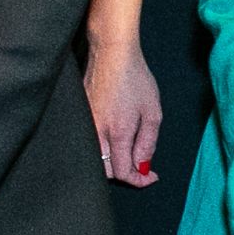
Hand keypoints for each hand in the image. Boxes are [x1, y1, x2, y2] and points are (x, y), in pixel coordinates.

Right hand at [86, 38, 163, 186]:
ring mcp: (86, 124)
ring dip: (112, 165)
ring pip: (95, 159)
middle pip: (106, 171)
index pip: (123, 172)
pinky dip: (101, 151)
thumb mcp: (152, 113)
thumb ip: (147, 144)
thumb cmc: (135, 78)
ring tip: (129, 156)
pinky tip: (114, 142)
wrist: (111, 54)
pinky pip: (89, 143)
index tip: (151, 176)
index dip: (139, 180)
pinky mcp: (81, 116)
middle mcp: (97, 132)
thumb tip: (143, 167)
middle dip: (125, 175)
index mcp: (118, 133)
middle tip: (141, 168)